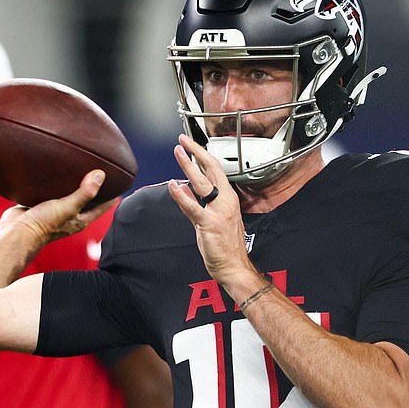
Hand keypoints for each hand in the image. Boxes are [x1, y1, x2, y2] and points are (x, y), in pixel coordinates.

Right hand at [0, 170, 116, 243]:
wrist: (16, 231)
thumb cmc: (43, 223)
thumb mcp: (67, 207)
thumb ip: (84, 193)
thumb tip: (101, 175)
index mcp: (81, 219)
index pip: (102, 207)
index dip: (112, 197)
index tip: (121, 185)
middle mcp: (70, 215)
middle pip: (87, 200)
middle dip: (95, 188)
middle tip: (103, 172)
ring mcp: (56, 210)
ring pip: (69, 195)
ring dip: (75, 184)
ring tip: (81, 168)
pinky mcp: (41, 205)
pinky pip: (52, 192)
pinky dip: (57, 183)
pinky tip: (56, 172)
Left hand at [168, 135, 253, 287]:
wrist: (234, 267)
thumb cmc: (226, 246)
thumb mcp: (213, 219)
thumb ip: (198, 203)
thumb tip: (184, 189)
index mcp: (228, 199)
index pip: (216, 170)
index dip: (203, 155)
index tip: (191, 144)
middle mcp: (225, 201)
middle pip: (212, 169)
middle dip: (196, 152)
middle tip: (183, 140)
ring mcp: (218, 212)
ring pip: (202, 183)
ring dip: (188, 166)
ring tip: (177, 153)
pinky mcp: (209, 224)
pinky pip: (193, 207)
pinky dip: (182, 196)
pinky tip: (173, 185)